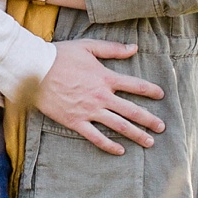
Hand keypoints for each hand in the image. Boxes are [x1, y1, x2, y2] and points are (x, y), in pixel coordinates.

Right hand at [32, 40, 164, 154]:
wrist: (35, 70)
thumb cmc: (60, 55)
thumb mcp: (88, 47)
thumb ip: (112, 49)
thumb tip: (134, 48)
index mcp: (105, 77)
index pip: (135, 86)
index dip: (151, 91)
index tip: (161, 96)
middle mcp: (101, 96)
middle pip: (132, 111)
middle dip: (149, 120)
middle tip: (161, 128)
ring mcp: (89, 111)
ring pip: (119, 126)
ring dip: (136, 135)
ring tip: (149, 142)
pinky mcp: (75, 121)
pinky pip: (96, 137)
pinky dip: (109, 145)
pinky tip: (120, 151)